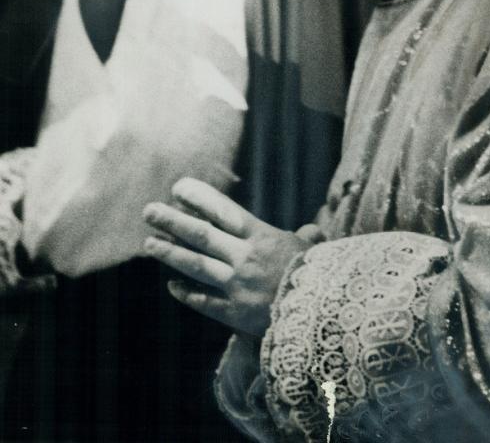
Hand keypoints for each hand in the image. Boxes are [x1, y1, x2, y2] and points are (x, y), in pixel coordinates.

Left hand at [143, 179, 314, 336]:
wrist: (325, 315)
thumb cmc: (321, 277)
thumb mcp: (314, 250)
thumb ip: (306, 238)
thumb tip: (311, 231)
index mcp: (262, 236)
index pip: (223, 211)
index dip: (199, 198)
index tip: (177, 189)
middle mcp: (245, 257)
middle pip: (201, 235)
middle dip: (173, 221)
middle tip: (149, 211)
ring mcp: (238, 286)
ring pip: (197, 265)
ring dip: (170, 253)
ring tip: (148, 243)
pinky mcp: (236, 314)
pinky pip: (206, 302)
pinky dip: (188, 294)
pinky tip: (172, 286)